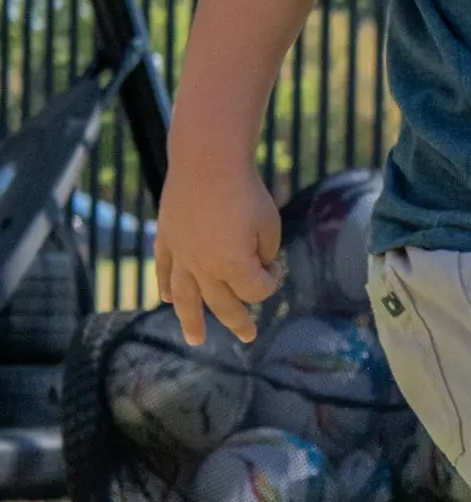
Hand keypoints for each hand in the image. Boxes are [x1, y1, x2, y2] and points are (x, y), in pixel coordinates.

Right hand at [154, 161, 283, 345]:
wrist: (207, 162)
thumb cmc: (246, 193)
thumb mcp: (269, 226)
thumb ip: (262, 253)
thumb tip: (254, 266)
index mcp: (233, 266)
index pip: (257, 291)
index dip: (271, 280)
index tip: (275, 264)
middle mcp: (204, 267)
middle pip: (224, 305)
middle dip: (239, 321)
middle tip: (248, 336)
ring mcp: (181, 255)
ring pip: (186, 297)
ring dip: (191, 320)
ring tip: (195, 339)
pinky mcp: (167, 239)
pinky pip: (165, 270)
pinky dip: (167, 286)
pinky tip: (168, 298)